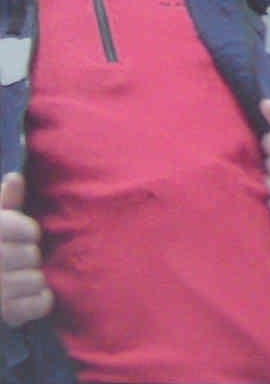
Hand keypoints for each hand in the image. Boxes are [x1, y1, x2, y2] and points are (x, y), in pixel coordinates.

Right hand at [0, 173, 51, 325]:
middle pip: (32, 255)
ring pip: (38, 279)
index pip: (26, 231)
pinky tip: (26, 299)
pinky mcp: (6, 314)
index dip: (28, 233)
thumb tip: (15, 177)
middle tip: (15, 263)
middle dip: (29, 258)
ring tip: (16, 281)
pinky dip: (40, 301)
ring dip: (34, 281)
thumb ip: (5, 204)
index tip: (22, 237)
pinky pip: (42, 302)